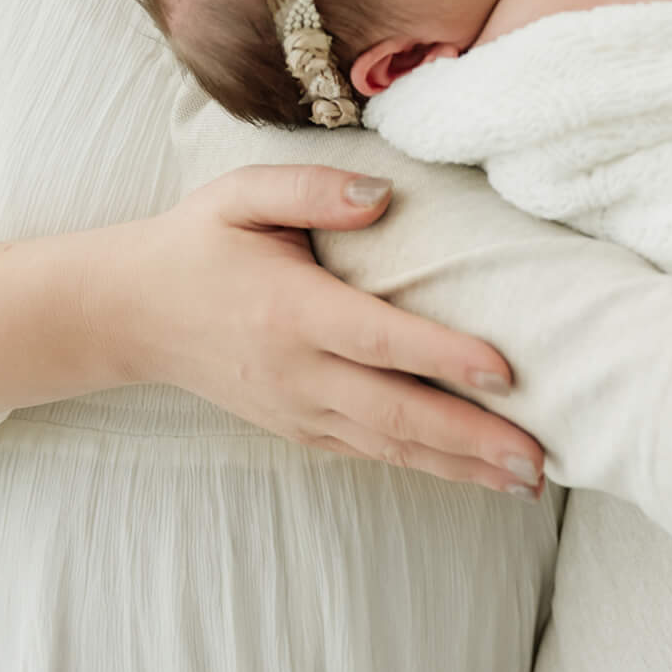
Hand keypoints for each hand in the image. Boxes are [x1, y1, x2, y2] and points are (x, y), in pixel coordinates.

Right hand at [94, 167, 546, 493]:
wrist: (132, 314)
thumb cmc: (199, 243)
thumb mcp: (241, 196)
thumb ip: (312, 189)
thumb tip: (383, 194)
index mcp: (293, 311)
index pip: (382, 339)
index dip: (446, 357)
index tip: (507, 371)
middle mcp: (299, 373)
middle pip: (398, 413)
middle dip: (473, 439)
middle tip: (539, 460)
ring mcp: (298, 410)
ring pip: (391, 446)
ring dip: (462, 467)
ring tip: (527, 482)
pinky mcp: (299, 428)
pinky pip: (370, 451)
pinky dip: (424, 466)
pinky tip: (472, 474)